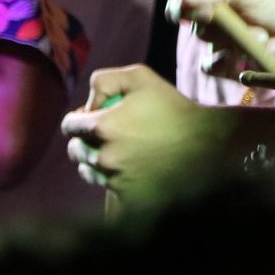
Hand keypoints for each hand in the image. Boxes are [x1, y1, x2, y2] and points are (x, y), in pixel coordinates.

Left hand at [59, 64, 233, 210]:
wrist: (205, 143)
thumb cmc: (173, 108)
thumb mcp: (141, 77)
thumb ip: (105, 80)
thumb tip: (89, 101)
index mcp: (101, 126)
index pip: (69, 126)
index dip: (77, 120)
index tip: (89, 118)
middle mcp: (103, 156)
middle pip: (76, 150)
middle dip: (84, 141)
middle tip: (104, 136)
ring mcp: (115, 179)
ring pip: (89, 171)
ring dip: (96, 161)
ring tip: (116, 152)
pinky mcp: (128, 197)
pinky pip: (107, 188)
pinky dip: (113, 179)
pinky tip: (129, 168)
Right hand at [175, 0, 274, 75]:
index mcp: (218, 0)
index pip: (182, 5)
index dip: (178, 9)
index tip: (187, 11)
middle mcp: (218, 24)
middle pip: (198, 32)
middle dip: (229, 31)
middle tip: (259, 27)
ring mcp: (226, 48)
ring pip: (210, 56)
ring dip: (240, 49)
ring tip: (270, 41)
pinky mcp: (235, 69)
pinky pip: (221, 72)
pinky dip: (242, 65)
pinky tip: (269, 54)